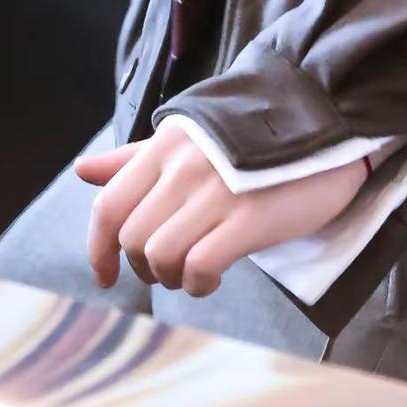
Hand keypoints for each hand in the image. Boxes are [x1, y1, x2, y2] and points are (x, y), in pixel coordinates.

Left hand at [75, 122, 368, 297]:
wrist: (324, 123)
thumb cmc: (252, 139)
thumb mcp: (190, 139)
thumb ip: (135, 159)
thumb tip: (82, 171)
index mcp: (166, 144)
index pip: (108, 205)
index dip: (98, 249)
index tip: (106, 274)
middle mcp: (184, 165)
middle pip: (133, 239)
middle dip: (144, 266)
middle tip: (170, 267)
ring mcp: (215, 191)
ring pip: (160, 256)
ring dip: (171, 277)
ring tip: (194, 271)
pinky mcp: (247, 218)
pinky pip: (197, 267)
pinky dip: (197, 284)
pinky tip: (215, 277)